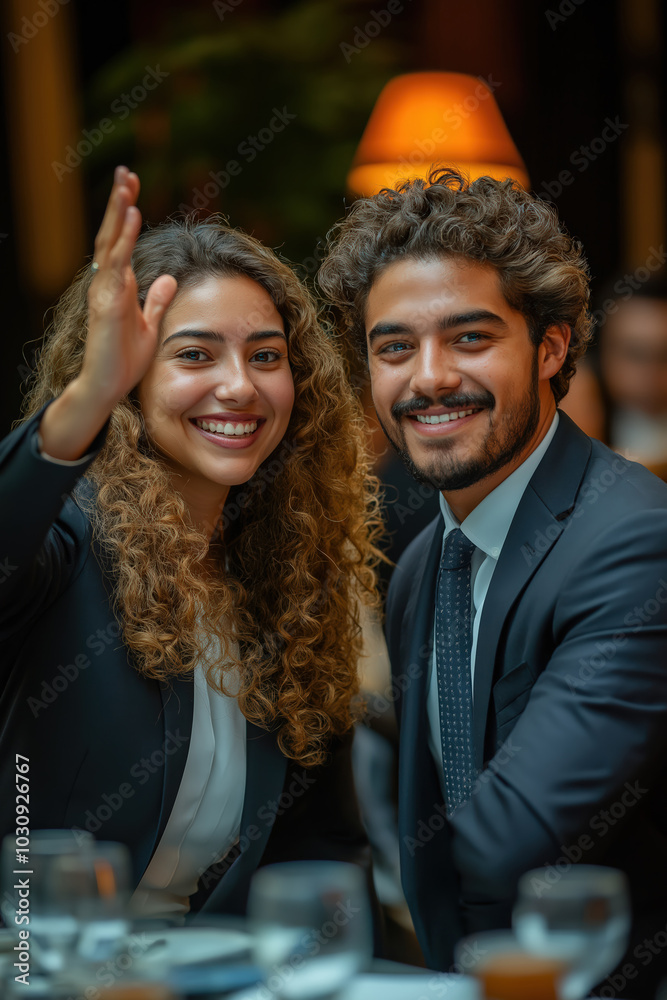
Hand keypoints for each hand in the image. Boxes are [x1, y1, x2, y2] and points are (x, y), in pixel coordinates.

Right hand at [79, 165, 176, 405]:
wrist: (108, 386)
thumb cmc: (124, 360)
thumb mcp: (149, 325)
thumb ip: (156, 302)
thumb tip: (168, 279)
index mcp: (117, 286)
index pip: (120, 242)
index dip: (126, 215)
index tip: (133, 188)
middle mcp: (107, 284)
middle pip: (111, 234)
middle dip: (118, 202)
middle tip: (126, 171)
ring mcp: (104, 292)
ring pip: (110, 243)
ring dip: (118, 212)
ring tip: (126, 184)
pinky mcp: (106, 304)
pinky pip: (115, 265)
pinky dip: (122, 240)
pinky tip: (130, 217)